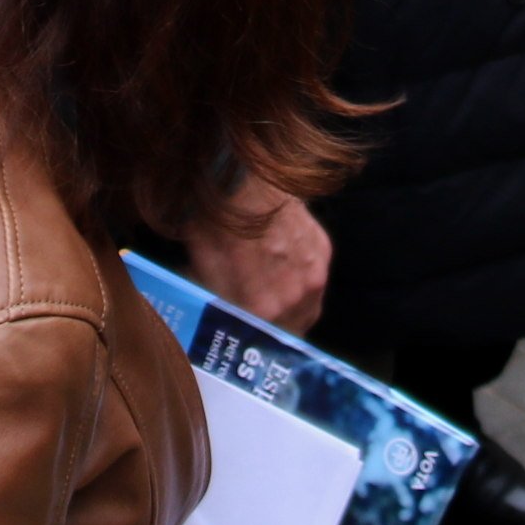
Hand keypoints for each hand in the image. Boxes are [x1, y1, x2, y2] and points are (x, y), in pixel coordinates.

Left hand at [183, 177, 330, 333]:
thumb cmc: (216, 224)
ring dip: (292, 309)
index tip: (242, 339)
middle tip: (257, 322)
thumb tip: (210, 318)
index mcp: (262, 312)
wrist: (242, 179)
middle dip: (273, 330)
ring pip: (308, 308)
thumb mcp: (201, 272)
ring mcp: (315, 274)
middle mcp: (296, 300)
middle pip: (290, 333)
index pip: (262, 345)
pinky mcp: (323, 250)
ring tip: (272, 298)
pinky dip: (302, 279)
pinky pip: (316, 279)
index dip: (251, 342)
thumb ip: (214, 307)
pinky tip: (284, 267)